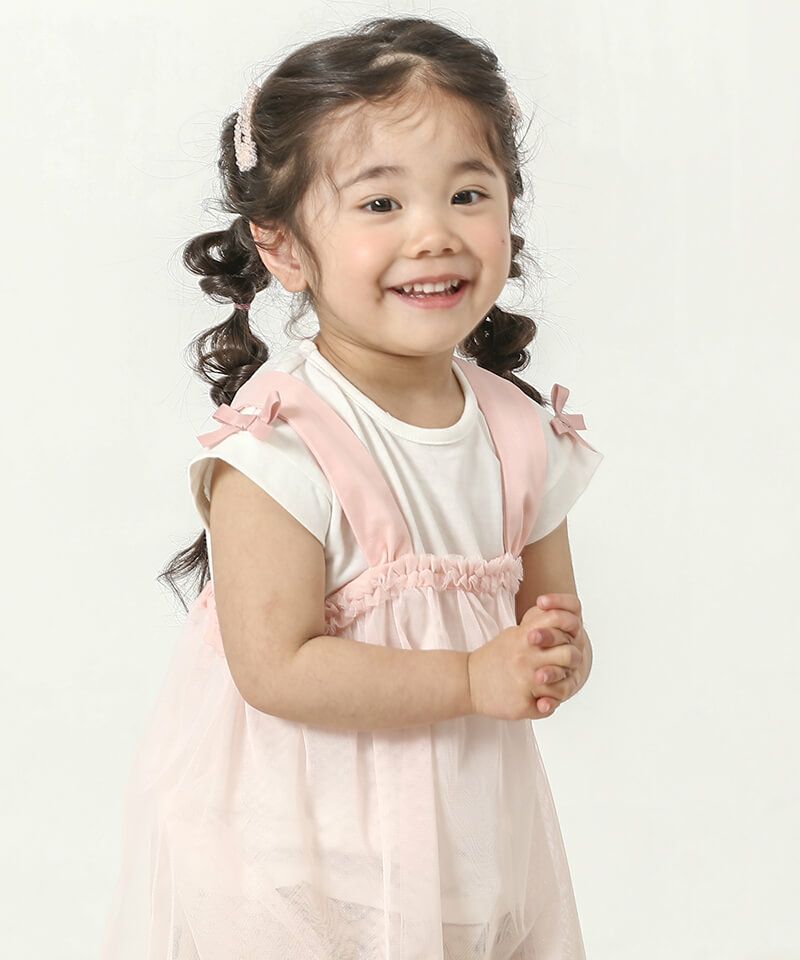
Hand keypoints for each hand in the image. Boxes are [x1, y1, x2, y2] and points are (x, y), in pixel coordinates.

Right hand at [467, 596, 584, 721]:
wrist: (466, 681)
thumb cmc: (494, 657)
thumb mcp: (513, 634)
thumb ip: (536, 626)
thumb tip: (562, 619)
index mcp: (524, 637)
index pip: (559, 620)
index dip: (569, 628)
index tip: (565, 637)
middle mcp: (526, 658)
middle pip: (570, 655)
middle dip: (573, 661)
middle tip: (565, 666)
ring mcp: (525, 682)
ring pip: (564, 687)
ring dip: (561, 687)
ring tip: (551, 685)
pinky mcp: (522, 705)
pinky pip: (549, 708)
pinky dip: (546, 705)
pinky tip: (537, 700)